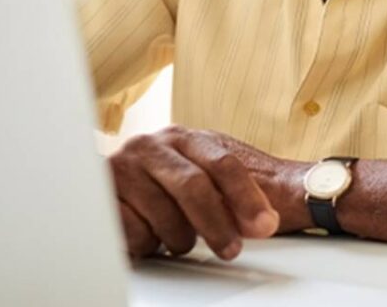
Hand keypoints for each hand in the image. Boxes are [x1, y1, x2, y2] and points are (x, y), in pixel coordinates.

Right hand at [108, 126, 282, 259]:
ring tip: (178, 241)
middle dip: (217, 224)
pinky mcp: (100, 193)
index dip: (246, 198)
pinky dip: (146, 243)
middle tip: (231, 249)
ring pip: (163, 214)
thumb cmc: (165, 184)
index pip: (223, 164)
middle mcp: (152, 146)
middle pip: (194, 186)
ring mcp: (123, 167)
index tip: (264, 226)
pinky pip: (131, 229)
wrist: (109, 179)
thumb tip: (287, 203)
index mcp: (185, 138)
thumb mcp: (204, 178)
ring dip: (178, 239)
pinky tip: (149, 239)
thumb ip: (236, 187)